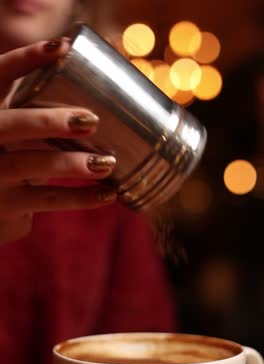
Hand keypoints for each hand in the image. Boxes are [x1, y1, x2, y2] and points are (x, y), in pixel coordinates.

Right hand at [0, 38, 116, 243]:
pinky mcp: (6, 206)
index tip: (61, 48)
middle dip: (49, 121)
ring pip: (28, 164)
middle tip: (91, 121)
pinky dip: (80, 198)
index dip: (24, 60)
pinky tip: (108, 194)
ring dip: (71, 164)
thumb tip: (100, 103)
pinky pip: (47, 200)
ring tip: (107, 163)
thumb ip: (37, 116)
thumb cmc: (12, 162)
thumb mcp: (17, 133)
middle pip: (9, 125)